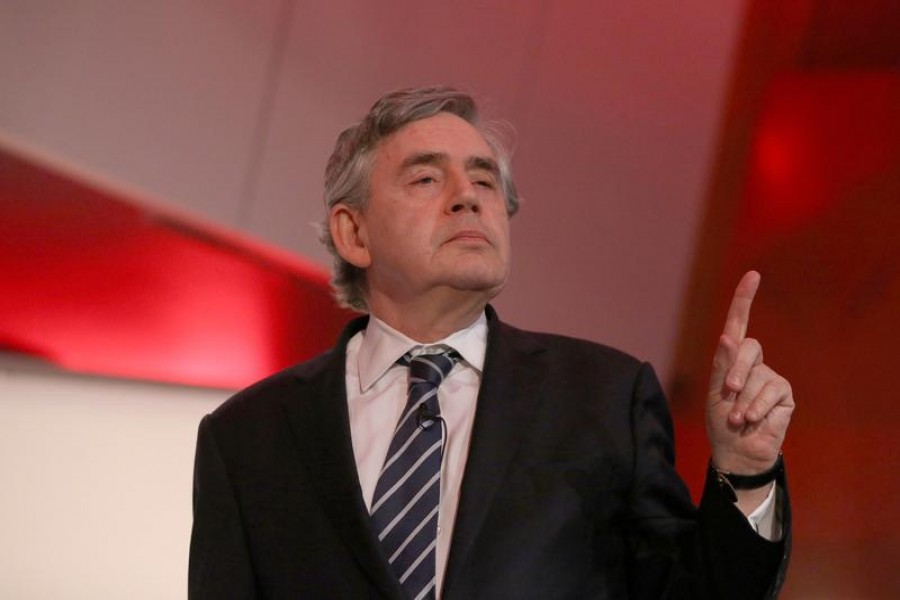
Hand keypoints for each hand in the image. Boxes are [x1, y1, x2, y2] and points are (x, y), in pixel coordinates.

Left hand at [707, 271, 793, 475]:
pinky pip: (771, 391)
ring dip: (743, 400)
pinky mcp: (783, 393)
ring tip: (738, 417)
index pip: (738, 323)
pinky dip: (757, 407)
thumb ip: (721, 365)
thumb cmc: (721, 422)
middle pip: (748, 348)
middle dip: (735, 372)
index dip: (744, 299)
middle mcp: (752, 363)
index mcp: (731, 358)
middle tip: (728, 394)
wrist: (736, 451)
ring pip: (758, 374)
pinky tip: (752, 420)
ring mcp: (770, 377)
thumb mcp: (714, 392)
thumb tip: (728, 335)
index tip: (753, 275)